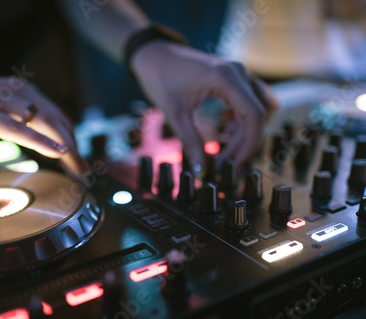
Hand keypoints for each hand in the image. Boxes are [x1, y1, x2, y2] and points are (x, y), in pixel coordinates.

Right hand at [0, 68, 87, 177]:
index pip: (58, 116)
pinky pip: (18, 129)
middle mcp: (20, 92)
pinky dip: (41, 141)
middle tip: (84, 171)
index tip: (80, 160)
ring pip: (46, 123)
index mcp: (24, 91)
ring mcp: (3, 101)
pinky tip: (58, 152)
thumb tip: (37, 136)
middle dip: (75, 148)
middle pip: (58, 121)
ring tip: (77, 170)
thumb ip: (18, 118)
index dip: (73, 139)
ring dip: (66, 149)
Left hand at [131, 41, 278, 171]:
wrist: (154, 54)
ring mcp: (238, 73)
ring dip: (246, 130)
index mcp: (226, 78)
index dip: (248, 144)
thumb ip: (190, 142)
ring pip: (259, 108)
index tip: (234, 164)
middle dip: (244, 142)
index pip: (254, 115)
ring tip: (223, 147)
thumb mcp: (174, 113)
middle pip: (258, 114)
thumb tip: (201, 170)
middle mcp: (238, 73)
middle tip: (223, 162)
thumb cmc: (161, 78)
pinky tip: (224, 130)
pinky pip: (251, 101)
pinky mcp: (233, 77)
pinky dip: (242, 119)